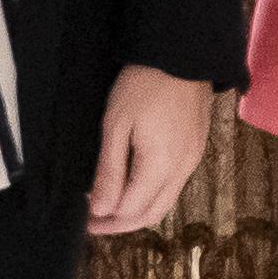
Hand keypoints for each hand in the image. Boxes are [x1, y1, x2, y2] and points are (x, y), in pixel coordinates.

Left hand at [88, 66, 212, 235]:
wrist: (181, 53)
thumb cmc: (144, 84)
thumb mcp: (116, 126)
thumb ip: (110, 171)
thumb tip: (100, 209)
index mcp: (160, 166)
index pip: (130, 211)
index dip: (105, 221)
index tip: (82, 220)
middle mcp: (182, 170)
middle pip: (151, 215)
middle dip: (121, 225)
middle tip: (94, 225)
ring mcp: (192, 160)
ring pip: (165, 203)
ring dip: (137, 212)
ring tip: (111, 208)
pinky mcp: (195, 149)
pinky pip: (174, 185)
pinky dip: (152, 195)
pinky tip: (134, 186)